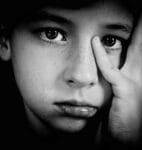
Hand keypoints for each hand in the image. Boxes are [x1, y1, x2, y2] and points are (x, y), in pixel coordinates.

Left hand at [92, 17, 141, 142]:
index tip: (135, 25)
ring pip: (134, 51)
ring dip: (136, 34)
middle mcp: (137, 75)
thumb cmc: (116, 114)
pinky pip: (109, 69)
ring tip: (140, 16)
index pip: (136, 50)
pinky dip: (101, 55)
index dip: (137, 37)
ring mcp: (133, 82)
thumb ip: (112, 77)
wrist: (121, 135)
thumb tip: (105, 64)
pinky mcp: (124, 89)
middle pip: (140, 47)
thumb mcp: (116, 92)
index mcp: (134, 75)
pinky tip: (95, 42)